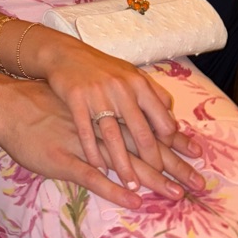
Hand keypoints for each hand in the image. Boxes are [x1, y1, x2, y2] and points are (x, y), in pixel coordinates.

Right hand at [0, 74, 204, 209]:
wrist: (11, 101)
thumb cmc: (48, 96)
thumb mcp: (86, 90)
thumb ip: (113, 99)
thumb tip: (141, 108)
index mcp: (109, 98)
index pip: (147, 120)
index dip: (172, 139)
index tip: (196, 154)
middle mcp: (102, 113)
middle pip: (143, 141)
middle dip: (172, 163)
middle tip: (196, 183)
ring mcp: (85, 133)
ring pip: (124, 157)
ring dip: (149, 177)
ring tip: (171, 194)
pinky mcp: (66, 152)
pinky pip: (94, 170)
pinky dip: (115, 184)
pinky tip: (131, 196)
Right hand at [40, 35, 190, 187]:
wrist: (65, 54)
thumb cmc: (102, 68)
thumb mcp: (131, 74)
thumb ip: (153, 94)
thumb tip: (172, 119)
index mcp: (138, 84)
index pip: (162, 120)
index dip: (167, 144)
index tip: (167, 160)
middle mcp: (121, 89)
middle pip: (141, 133)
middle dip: (151, 161)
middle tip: (156, 182)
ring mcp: (97, 95)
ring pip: (114, 137)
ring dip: (123, 164)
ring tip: (130, 184)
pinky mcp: (76, 99)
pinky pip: (86, 132)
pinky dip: (93, 152)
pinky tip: (99, 168)